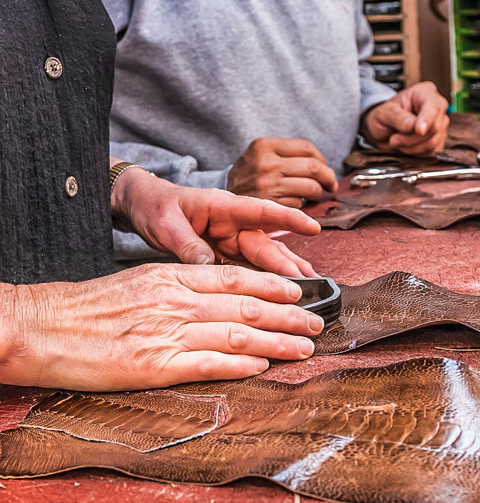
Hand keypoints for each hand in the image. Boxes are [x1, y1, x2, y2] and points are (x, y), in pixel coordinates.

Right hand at [4, 265, 323, 390]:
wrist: (41, 327)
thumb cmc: (87, 307)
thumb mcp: (137, 282)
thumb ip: (178, 288)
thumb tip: (216, 297)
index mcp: (171, 278)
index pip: (234, 278)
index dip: (272, 285)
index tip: (299, 293)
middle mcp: (176, 302)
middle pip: (246, 306)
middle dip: (288, 315)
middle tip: (315, 324)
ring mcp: (168, 334)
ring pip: (238, 335)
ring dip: (277, 341)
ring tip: (304, 347)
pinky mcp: (156, 366)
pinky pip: (210, 364)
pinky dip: (242, 365)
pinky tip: (264, 366)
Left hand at [112, 167, 320, 275]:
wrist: (144, 208)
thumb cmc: (156, 208)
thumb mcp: (166, 224)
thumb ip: (188, 244)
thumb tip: (208, 266)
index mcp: (222, 207)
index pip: (261, 210)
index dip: (288, 218)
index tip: (312, 227)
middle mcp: (233, 224)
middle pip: (265, 244)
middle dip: (289, 263)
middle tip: (311, 282)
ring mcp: (232, 241)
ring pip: (264, 259)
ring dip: (285, 274)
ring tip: (310, 289)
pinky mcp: (227, 256)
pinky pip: (250, 270)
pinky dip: (266, 282)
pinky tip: (283, 295)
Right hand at [227, 138, 337, 208]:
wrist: (221, 201)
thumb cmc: (249, 178)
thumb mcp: (259, 156)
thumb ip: (286, 155)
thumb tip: (323, 166)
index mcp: (263, 146)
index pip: (307, 148)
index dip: (322, 159)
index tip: (325, 169)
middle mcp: (265, 164)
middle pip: (313, 167)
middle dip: (328, 178)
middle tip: (330, 185)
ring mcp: (268, 186)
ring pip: (310, 187)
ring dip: (317, 193)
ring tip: (313, 195)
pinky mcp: (270, 206)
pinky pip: (299, 205)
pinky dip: (301, 206)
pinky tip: (294, 204)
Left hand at [361, 82, 448, 155]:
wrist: (383, 129)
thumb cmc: (385, 116)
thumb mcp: (384, 113)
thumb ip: (399, 118)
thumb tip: (413, 127)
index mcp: (424, 93)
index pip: (433, 106)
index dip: (427, 120)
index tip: (419, 131)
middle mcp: (436, 107)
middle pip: (434, 127)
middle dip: (411, 138)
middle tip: (393, 139)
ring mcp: (440, 124)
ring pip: (433, 142)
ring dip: (411, 147)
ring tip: (397, 141)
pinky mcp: (438, 140)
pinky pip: (432, 151)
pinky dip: (416, 153)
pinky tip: (406, 146)